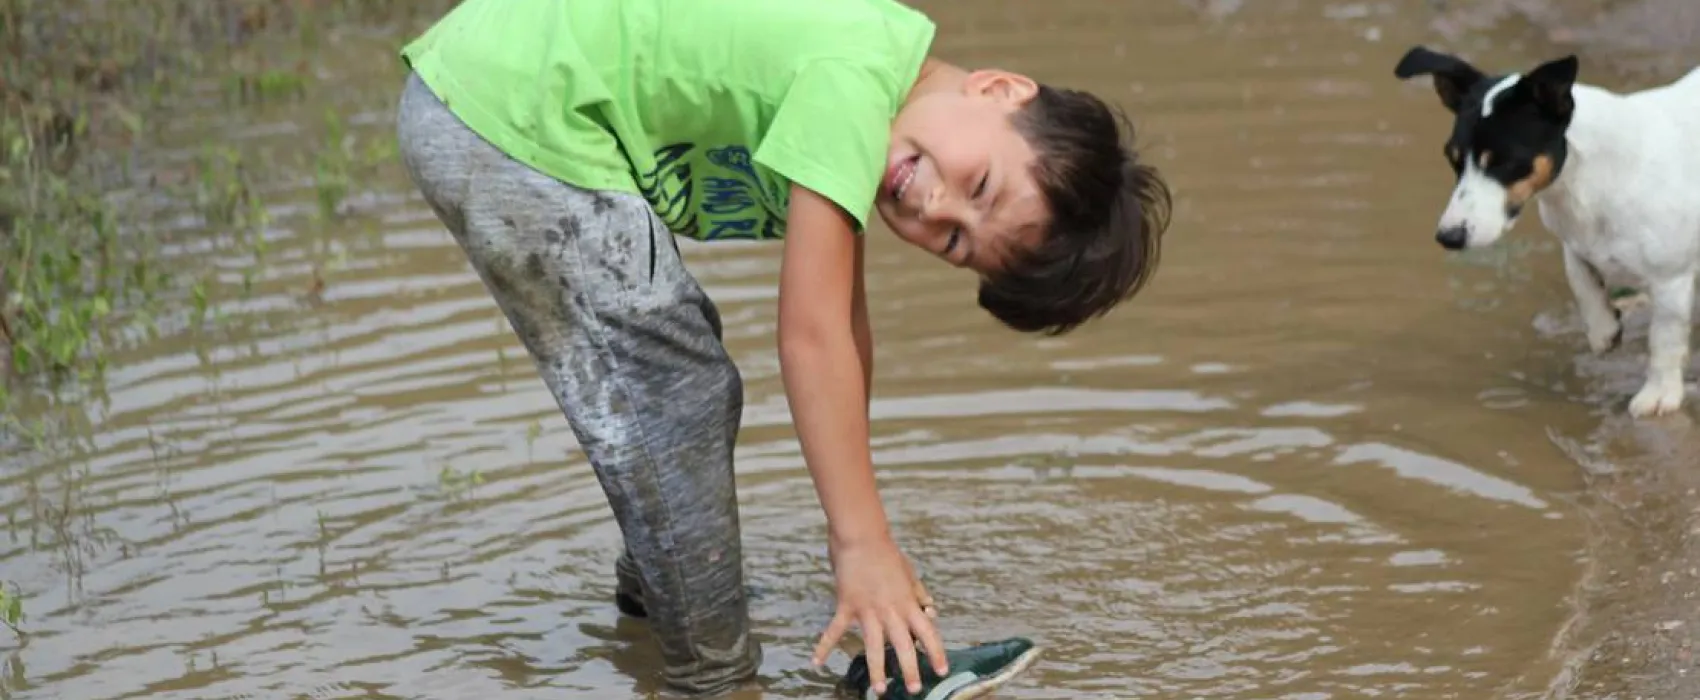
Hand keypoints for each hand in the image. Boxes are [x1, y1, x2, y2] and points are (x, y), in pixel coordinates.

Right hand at [812, 534, 947, 694]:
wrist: (861, 537)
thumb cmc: (887, 553)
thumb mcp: (910, 573)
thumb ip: (919, 594)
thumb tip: (931, 611)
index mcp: (908, 602)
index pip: (928, 631)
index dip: (937, 652)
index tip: (942, 670)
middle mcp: (891, 609)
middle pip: (903, 644)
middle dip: (910, 669)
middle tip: (914, 689)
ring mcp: (868, 609)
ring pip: (874, 645)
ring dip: (877, 669)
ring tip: (880, 689)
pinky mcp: (846, 605)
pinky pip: (835, 630)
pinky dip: (824, 646)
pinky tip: (817, 662)